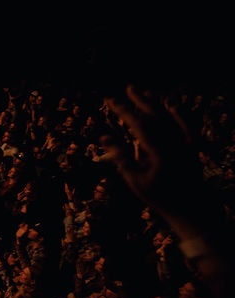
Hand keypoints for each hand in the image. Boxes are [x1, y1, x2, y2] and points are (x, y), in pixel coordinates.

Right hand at [102, 85, 199, 214]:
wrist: (192, 209)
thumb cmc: (160, 198)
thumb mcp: (135, 180)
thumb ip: (121, 158)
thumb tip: (105, 138)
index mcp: (159, 150)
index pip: (138, 123)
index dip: (123, 109)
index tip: (110, 99)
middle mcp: (174, 143)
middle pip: (156, 115)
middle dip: (140, 100)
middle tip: (127, 88)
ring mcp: (186, 144)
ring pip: (170, 117)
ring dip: (156, 104)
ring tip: (143, 92)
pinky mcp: (193, 147)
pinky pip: (187, 126)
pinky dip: (179, 114)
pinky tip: (171, 105)